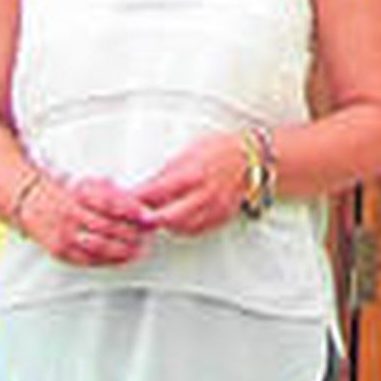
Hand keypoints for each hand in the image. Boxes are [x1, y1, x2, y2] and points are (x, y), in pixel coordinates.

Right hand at [23, 174, 155, 265]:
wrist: (33, 204)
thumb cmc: (70, 194)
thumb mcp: (92, 185)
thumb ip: (115, 195)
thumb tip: (143, 208)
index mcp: (79, 195)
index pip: (111, 203)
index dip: (133, 211)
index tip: (148, 216)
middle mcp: (70, 215)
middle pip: (108, 227)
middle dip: (132, 232)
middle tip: (148, 234)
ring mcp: (64, 235)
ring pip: (100, 247)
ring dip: (124, 250)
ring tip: (140, 248)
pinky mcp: (61, 252)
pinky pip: (89, 260)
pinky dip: (110, 261)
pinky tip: (124, 258)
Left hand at [134, 133, 251, 235]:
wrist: (254, 160)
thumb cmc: (224, 150)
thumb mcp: (192, 150)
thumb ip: (169, 170)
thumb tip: (148, 184)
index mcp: (193, 173)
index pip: (155, 192)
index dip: (136, 197)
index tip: (126, 199)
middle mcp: (203, 194)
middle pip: (164, 217)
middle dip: (146, 218)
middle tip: (135, 216)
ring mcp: (212, 209)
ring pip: (178, 227)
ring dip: (163, 224)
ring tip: (154, 217)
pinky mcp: (219, 218)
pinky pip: (194, 230)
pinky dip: (181, 228)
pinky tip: (176, 221)